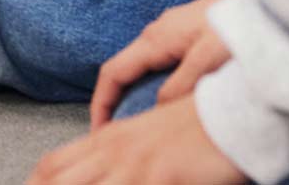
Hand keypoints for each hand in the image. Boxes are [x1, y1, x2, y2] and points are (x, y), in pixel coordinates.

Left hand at [30, 97, 245, 184]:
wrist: (237, 110)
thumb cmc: (197, 128)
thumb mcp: (148, 137)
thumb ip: (120, 154)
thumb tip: (106, 172)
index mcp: (108, 138)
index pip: (52, 165)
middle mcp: (114, 150)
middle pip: (59, 182)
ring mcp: (136, 166)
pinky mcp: (162, 177)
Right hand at [92, 0, 237, 127]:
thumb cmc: (238, 22)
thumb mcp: (208, 59)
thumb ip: (181, 85)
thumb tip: (157, 110)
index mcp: (155, 39)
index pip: (113, 73)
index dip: (101, 103)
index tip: (98, 130)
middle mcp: (156, 35)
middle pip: (122, 72)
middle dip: (112, 102)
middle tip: (113, 134)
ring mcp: (170, 34)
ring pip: (140, 69)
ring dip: (132, 95)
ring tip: (136, 125)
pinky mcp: (186, 37)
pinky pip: (158, 66)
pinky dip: (151, 87)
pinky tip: (165, 102)